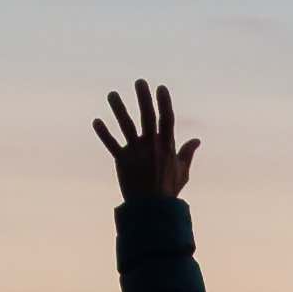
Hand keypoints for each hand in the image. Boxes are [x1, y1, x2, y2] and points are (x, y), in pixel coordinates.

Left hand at [92, 79, 196, 202]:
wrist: (152, 209)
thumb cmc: (169, 191)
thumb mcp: (182, 171)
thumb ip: (187, 153)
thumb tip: (196, 141)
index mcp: (167, 147)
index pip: (167, 120)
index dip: (164, 103)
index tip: (160, 88)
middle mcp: (151, 146)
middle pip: (147, 117)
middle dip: (143, 98)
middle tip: (139, 82)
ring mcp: (136, 153)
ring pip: (126, 126)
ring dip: (118, 109)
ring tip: (112, 94)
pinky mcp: (122, 161)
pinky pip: (112, 144)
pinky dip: (104, 133)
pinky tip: (96, 121)